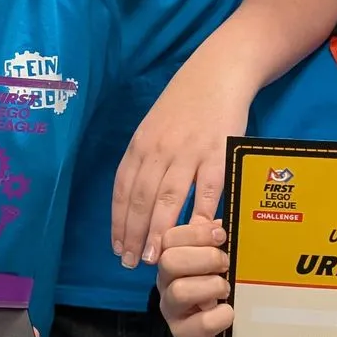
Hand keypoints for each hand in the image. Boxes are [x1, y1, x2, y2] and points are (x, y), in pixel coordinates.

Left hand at [113, 45, 256, 266]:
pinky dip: (200, 214)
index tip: (118, 248)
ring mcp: (189, 151)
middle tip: (133, 263)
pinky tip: (194, 235)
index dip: (119, 221)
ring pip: (169, 197)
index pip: (123, 189)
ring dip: (161, 231)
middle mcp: (160, 149)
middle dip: (135, 234)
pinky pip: (207, 189)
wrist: (218, 73)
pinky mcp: (218, 153)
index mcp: (141, 144)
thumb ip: (145, 161)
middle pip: (142, 198)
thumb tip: (135, 202)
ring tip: (157, 258)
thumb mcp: (153, 128)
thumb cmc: (184, 104)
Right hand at [156, 219, 233, 336]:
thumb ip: (215, 242)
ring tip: (225, 289)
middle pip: (169, 261)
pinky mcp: (183, 334)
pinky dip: (220, 315)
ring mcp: (172, 309)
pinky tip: (229, 312)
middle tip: (225, 265)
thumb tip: (221, 221)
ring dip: (211, 286)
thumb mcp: (216, 263)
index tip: (221, 235)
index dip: (196, 233)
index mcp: (173, 259)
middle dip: (204, 258)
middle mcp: (167, 282)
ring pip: (180, 290)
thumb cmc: (218, 292)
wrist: (220, 335)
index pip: (170, 237)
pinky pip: (200, 323)